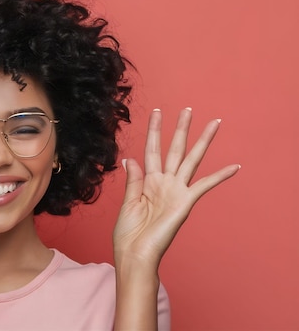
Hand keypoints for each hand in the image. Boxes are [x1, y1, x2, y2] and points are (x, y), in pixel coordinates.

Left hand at [113, 108, 239, 268]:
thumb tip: (130, 158)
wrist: (135, 254)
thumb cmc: (128, 234)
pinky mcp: (185, 203)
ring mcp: (176, 191)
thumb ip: (133, 180)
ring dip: (202, 141)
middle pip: (174, 149)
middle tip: (187, 109)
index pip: (152, 150)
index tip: (157, 112)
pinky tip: (235, 166)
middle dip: (180, 128)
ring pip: (191, 159)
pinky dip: (220, 176)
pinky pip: (204, 185)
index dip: (154, 131)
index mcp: (147, 181)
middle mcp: (164, 183)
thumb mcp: (127, 203)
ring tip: (214, 123)